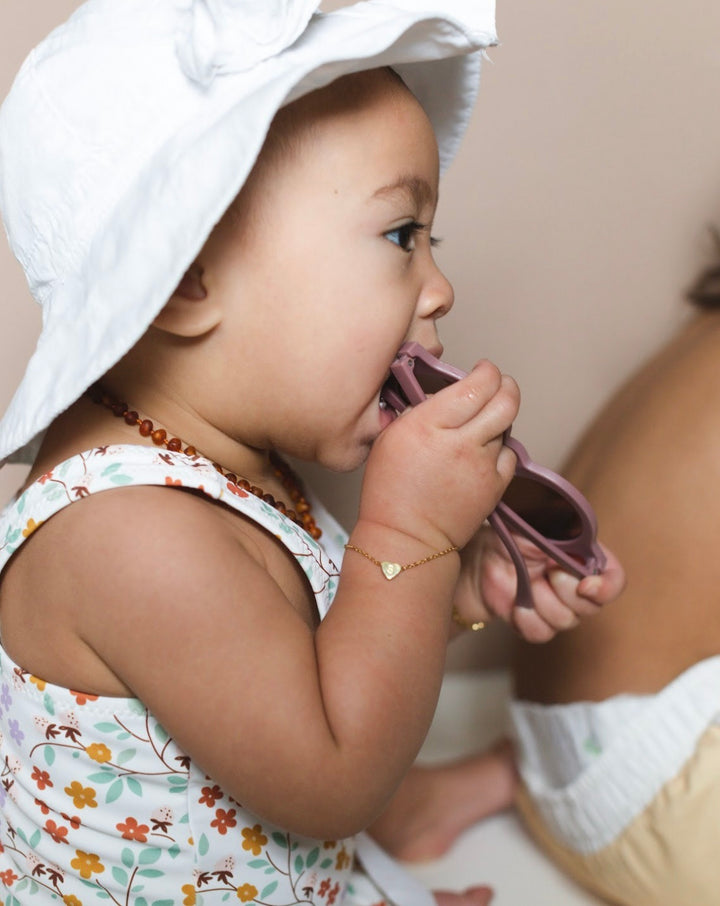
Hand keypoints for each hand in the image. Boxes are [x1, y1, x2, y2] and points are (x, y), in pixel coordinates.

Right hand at [360, 361, 519, 550]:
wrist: (406, 538)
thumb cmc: (391, 490)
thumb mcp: (391, 437)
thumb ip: (420, 410)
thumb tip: (445, 393)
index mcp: (429, 425)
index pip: (476, 385)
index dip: (486, 372)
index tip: (482, 370)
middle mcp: (460, 442)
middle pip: (505, 401)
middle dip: (506, 386)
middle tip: (498, 384)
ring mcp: (482, 466)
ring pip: (507, 427)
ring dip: (498, 419)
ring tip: (480, 424)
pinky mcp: (495, 487)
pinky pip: (509, 455)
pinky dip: (501, 448)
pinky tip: (484, 452)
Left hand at [453, 527, 624, 642]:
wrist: (475, 558)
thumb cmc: (506, 533)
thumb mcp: (533, 520)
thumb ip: (557, 522)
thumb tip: (571, 519)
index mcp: (581, 556)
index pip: (613, 578)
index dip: (607, 587)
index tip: (586, 585)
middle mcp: (574, 584)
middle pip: (591, 606)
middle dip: (566, 591)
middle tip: (546, 572)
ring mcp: (555, 605)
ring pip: (566, 621)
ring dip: (542, 602)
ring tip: (525, 583)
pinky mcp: (534, 622)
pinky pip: (543, 633)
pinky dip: (528, 620)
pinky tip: (515, 606)